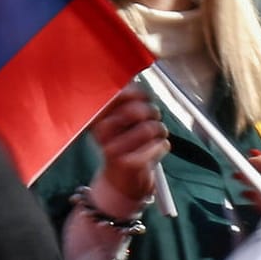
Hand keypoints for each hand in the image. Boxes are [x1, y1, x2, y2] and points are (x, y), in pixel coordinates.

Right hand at [89, 88, 168, 206]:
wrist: (121, 180)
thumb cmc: (124, 144)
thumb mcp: (119, 120)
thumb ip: (126, 100)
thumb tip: (135, 79)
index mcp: (97, 118)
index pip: (119, 94)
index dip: (138, 94)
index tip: (143, 99)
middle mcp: (101, 132)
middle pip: (138, 110)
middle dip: (152, 113)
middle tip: (152, 119)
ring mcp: (114, 149)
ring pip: (152, 128)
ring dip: (160, 130)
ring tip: (155, 136)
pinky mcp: (130, 164)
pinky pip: (161, 145)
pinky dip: (163, 146)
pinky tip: (154, 151)